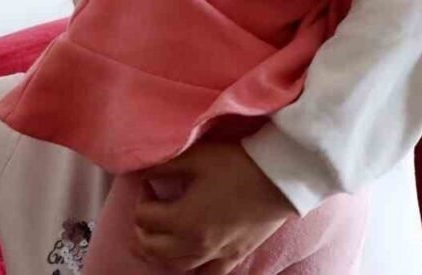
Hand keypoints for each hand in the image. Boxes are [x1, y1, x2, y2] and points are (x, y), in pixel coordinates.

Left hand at [130, 142, 296, 273]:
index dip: (142, 196)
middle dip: (142, 228)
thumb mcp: (196, 157)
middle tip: (150, 208)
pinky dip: (192, 269)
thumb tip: (142, 172)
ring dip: (159, 252)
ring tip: (157, 237)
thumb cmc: (237, 165)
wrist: (279, 178)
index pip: (143, 217)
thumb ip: (164, 166)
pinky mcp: (233, 257)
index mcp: (182, 220)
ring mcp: (215, 255)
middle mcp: (194, 245)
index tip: (150, 183)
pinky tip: (189, 257)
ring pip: (173, 266)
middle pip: (151, 247)